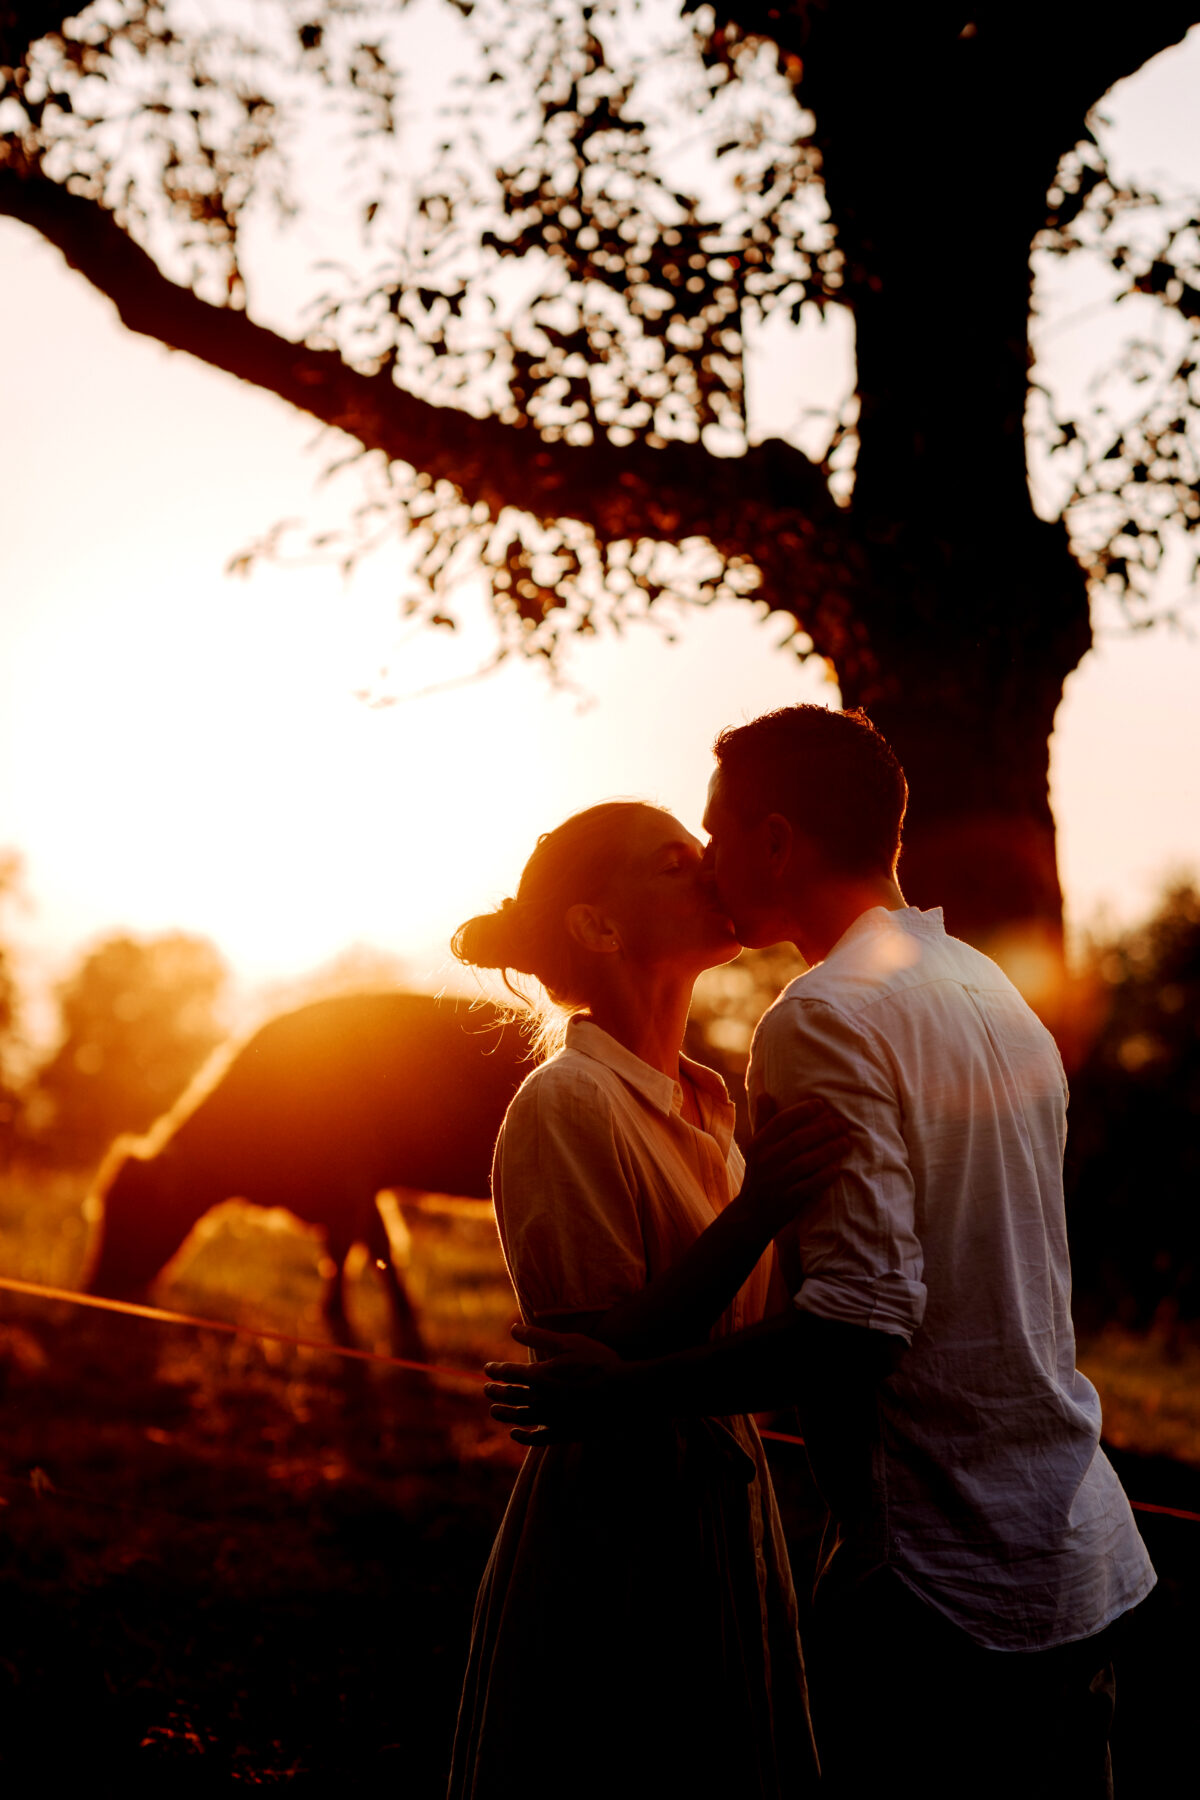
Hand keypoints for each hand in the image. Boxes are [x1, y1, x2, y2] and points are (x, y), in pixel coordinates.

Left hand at [484, 1322, 623, 1445]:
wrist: (623, 1393)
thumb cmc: (597, 1363)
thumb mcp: (569, 1342)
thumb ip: (538, 1336)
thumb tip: (512, 1328)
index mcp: (539, 1375)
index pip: (508, 1372)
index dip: (496, 1369)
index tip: (489, 1368)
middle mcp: (539, 1399)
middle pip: (509, 1396)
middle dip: (495, 1391)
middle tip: (486, 1388)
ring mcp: (550, 1419)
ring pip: (517, 1418)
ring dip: (503, 1414)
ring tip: (494, 1411)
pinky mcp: (561, 1433)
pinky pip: (536, 1439)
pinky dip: (522, 1437)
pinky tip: (515, 1434)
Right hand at [742, 1097, 850, 1233]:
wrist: (750, 1215)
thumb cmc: (759, 1175)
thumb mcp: (756, 1148)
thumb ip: (763, 1121)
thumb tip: (764, 1094)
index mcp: (758, 1145)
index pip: (780, 1123)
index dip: (801, 1111)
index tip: (821, 1104)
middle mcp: (765, 1162)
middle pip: (797, 1141)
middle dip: (822, 1129)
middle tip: (842, 1123)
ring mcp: (776, 1182)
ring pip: (805, 1162)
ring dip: (828, 1151)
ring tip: (846, 1142)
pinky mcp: (788, 1201)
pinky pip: (809, 1186)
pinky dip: (824, 1176)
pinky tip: (838, 1168)